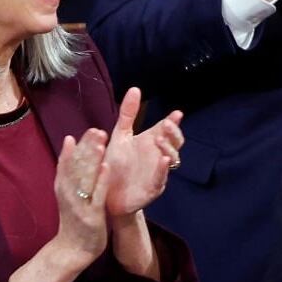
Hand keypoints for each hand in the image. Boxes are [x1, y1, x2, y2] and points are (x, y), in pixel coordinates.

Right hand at [53, 128, 110, 264]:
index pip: (69, 161)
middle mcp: (68, 192)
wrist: (72, 250)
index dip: (79, 145)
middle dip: (86, 147)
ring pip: (85, 177)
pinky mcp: (90, 215)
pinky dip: (100, 180)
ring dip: (92, 158)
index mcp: (62, 185)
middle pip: (76, 165)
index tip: (89, 129)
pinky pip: (96, 195)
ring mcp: (79, 203)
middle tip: (96, 129)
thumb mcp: (67, 193)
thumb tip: (69, 141)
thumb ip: (68, 169)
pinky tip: (106, 167)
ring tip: (100, 141)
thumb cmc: (73, 219)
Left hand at [102, 87, 182, 216]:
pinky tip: (164, 159)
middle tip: (166, 124)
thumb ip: (128, 114)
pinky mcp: (152, 188)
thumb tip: (135, 88)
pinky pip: (161, 178)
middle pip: (175, 142)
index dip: (173, 121)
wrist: (105, 193)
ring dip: (169, 148)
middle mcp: (157, 156)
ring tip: (160, 139)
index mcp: (150, 142)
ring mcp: (157, 172)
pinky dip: (163, 168)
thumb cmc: (115, 164)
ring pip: (172, 159)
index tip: (177, 113)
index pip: (166, 129)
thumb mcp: (120, 135)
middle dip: (174, 133)